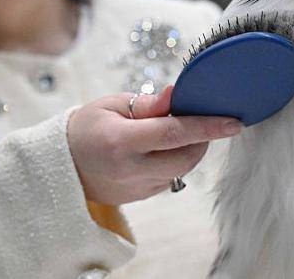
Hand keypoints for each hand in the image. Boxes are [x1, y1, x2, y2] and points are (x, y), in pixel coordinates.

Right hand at [67, 85, 242, 204]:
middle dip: (202, 139)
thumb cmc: (85, 128)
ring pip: (181, 171)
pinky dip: (174, 162)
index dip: (208, 127)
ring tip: (175, 132)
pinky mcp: (139, 198)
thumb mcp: (111, 106)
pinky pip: (169, 179)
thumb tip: (177, 94)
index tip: (235, 123)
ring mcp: (135, 189)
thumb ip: (148, 105)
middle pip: (185, 158)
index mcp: (121, 142)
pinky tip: (160, 150)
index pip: (175, 134)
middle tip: (199, 120)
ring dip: (189, 151)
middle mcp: (130, 170)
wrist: (58, 165)